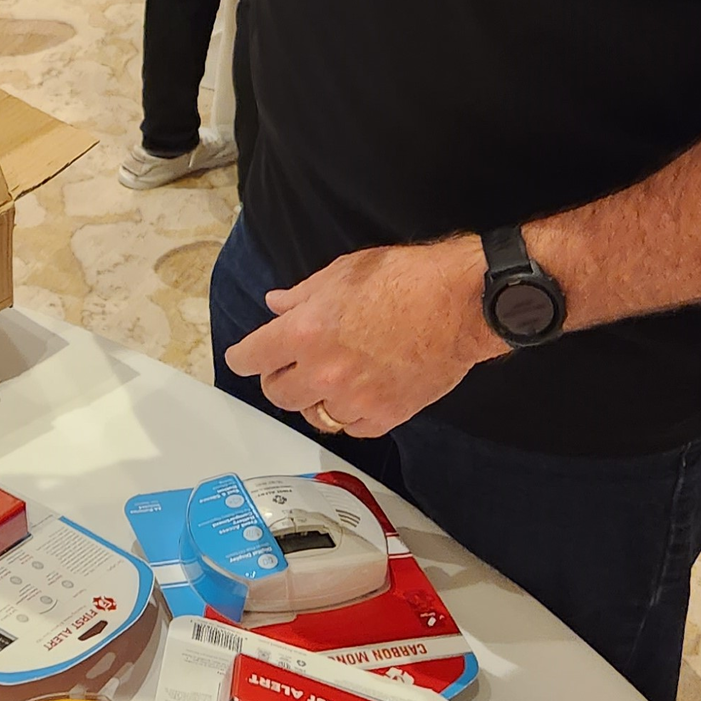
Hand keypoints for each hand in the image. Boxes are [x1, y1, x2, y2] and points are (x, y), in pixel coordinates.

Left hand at [223, 237, 502, 435]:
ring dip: (313, 399)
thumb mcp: (341, 272)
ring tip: (325, 381)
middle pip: (278, 393)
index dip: (242, 357)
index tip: (243, 358)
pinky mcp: (385, 417)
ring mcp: (354, 399)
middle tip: (288, 366)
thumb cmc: (401, 278)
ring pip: (313, 415)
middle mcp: (323, 371)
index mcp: (305, 331)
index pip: (252, 357)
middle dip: (277, 378)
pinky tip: (356, 396)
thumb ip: (301, 296)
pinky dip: (348, 415)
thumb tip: (276, 306)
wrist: (457, 304)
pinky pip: (351, 428)